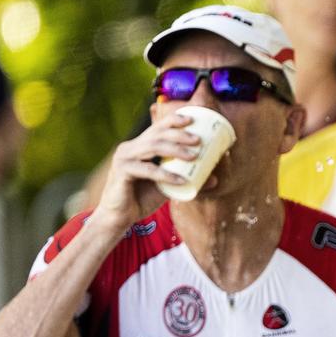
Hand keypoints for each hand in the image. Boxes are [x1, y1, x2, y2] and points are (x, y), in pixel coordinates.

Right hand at [91, 112, 198, 231]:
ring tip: (194, 157)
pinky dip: (166, 175)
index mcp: (139, 146)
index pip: (157, 127)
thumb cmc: (143, 198)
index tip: (192, 119)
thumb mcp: (168, 186)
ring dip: (176, 150)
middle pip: (157, 134)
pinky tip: (182, 181)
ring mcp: (124, 158)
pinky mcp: (122, 172)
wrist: (120, 217)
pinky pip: (148, 170)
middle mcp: (130, 148)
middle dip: (179, 134)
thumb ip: (186, 178)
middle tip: (198, 141)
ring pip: (153, 147)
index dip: (174, 120)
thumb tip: (215, 178)